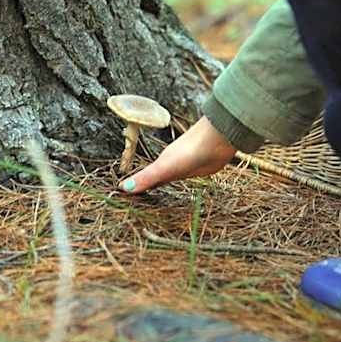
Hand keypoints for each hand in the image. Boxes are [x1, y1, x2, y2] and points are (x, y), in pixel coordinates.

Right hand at [119, 116, 236, 194]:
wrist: (218, 139)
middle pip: (153, 178)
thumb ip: (147, 178)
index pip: (142, 178)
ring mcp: (183, 165)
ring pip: (167, 178)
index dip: (133, 187)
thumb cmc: (190, 150)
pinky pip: (182, 178)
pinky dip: (175, 184)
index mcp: (160, 163)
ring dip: (160, 186)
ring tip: (151, 197)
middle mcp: (169, 163)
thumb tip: (122, 189)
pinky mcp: (197, 169)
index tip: (122, 197)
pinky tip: (177, 187)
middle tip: (135, 202)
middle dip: (144, 187)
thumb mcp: (165, 167)